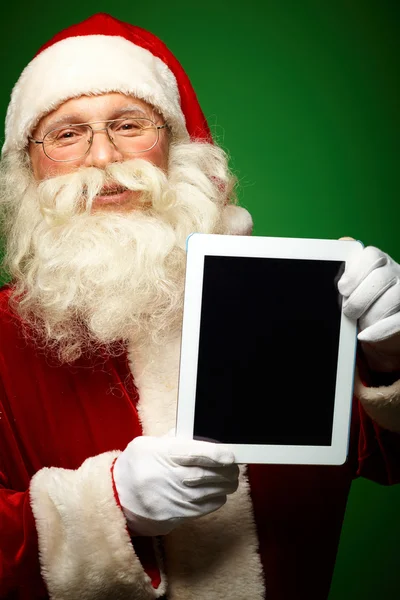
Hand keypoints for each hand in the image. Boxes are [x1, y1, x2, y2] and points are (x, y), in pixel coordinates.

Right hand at [113, 435, 238, 535]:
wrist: (116, 498)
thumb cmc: (133, 466)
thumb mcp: (147, 444)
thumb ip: (172, 440)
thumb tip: (196, 437)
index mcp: (161, 454)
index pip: (194, 453)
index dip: (216, 453)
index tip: (230, 455)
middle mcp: (168, 477)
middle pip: (207, 473)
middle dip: (226, 470)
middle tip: (234, 467)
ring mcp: (172, 499)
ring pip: (209, 492)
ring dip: (224, 485)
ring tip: (231, 479)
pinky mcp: (175, 516)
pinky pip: (203, 509)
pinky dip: (215, 500)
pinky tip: (219, 493)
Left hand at [338, 242, 399, 370]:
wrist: (375, 327)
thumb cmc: (358, 303)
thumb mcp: (349, 290)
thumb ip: (343, 283)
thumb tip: (338, 284)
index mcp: (378, 262)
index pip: (371, 256)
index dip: (354, 273)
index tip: (342, 288)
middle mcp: (395, 273)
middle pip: (381, 277)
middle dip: (359, 298)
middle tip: (347, 311)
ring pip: (393, 298)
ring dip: (370, 315)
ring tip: (359, 323)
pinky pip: (397, 322)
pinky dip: (379, 330)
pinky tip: (365, 336)